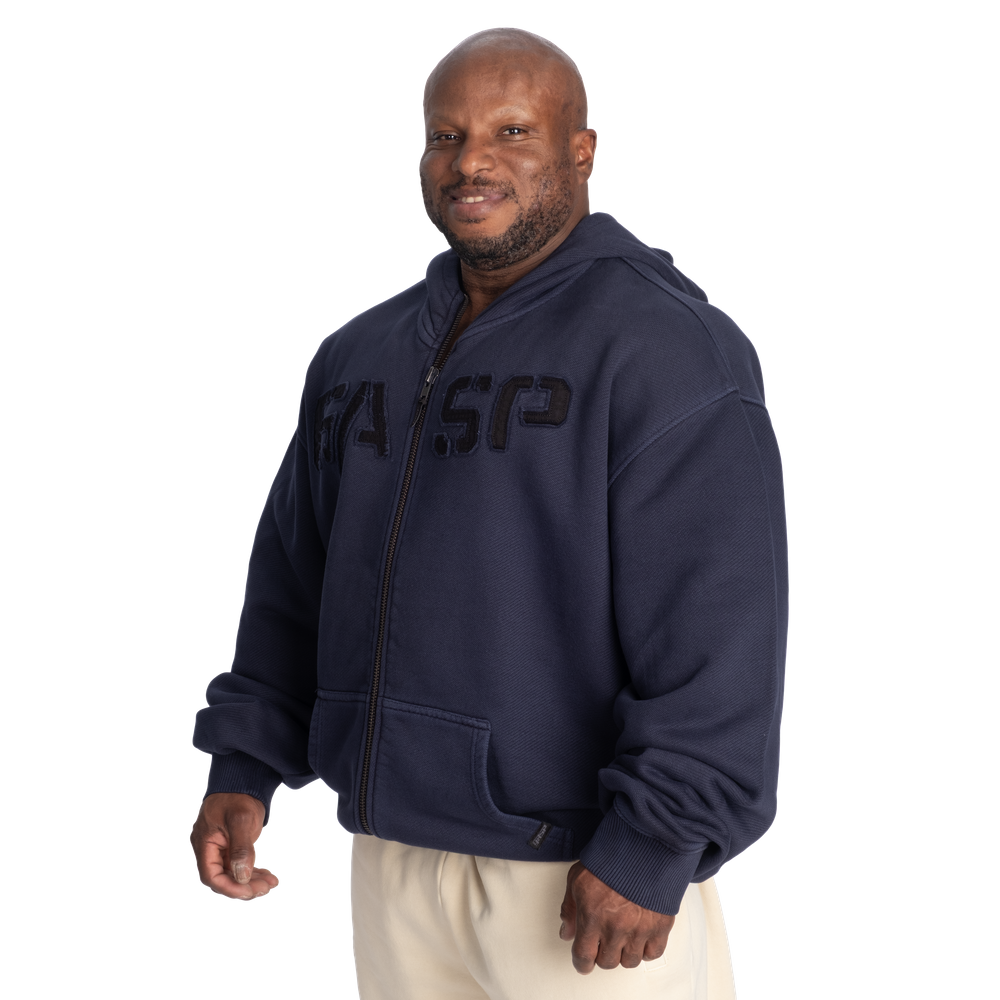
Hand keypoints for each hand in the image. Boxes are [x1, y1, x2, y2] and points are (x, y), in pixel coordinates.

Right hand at [190, 792, 278, 899]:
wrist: (244, 779)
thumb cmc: (238, 795)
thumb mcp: (241, 819)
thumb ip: (240, 847)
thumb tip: (241, 875)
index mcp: (204, 843)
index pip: (211, 875)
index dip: (228, 887)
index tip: (248, 891)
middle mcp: (210, 849)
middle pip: (223, 877)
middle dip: (244, 885)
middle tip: (266, 887)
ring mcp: (221, 848)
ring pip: (233, 873)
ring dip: (250, 881)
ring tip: (271, 882)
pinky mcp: (231, 846)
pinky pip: (239, 865)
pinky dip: (252, 871)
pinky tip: (267, 875)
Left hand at [559, 862, 674, 973]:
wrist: (644, 845)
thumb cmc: (611, 857)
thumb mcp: (577, 877)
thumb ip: (569, 908)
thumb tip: (567, 931)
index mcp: (592, 916)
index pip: (584, 956)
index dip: (581, 964)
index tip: (582, 963)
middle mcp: (616, 927)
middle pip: (607, 962)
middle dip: (602, 954)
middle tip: (602, 943)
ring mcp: (639, 929)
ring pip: (630, 961)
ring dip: (623, 953)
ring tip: (622, 938)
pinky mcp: (660, 926)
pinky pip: (653, 953)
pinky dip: (646, 950)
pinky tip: (640, 938)